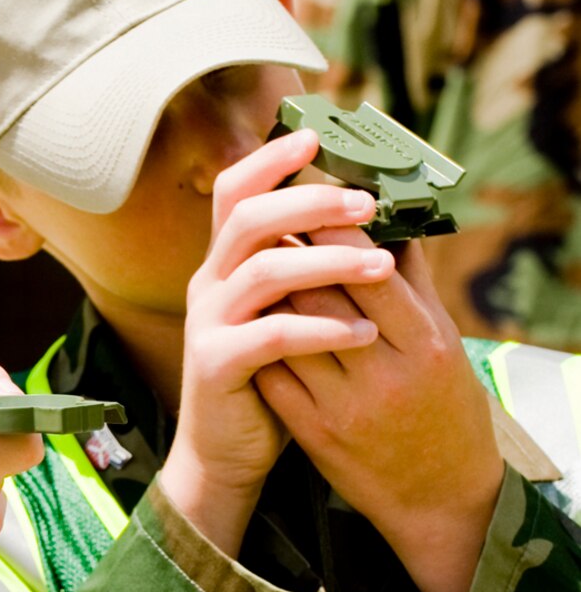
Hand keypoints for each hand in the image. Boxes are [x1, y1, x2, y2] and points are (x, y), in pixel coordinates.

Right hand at [160, 128, 382, 558]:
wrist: (223, 456)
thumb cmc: (267, 383)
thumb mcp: (289, 316)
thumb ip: (310, 272)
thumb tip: (373, 224)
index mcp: (225, 265)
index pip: (234, 192)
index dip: (270, 160)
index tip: (316, 135)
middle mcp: (209, 284)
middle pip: (249, 219)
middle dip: (312, 203)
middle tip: (368, 204)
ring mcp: (208, 324)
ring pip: (264, 272)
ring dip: (330, 263)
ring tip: (383, 270)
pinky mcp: (215, 366)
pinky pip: (272, 336)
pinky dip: (322, 331)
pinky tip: (364, 334)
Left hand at [254, 231, 503, 591]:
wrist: (439, 495)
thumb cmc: (445, 406)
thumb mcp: (443, 341)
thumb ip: (413, 282)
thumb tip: (386, 220)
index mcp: (423, 344)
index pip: (368, 271)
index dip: (333, 231)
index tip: (313, 199)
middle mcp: (383, 375)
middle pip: (319, 295)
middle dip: (290, 253)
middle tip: (271, 222)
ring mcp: (344, 408)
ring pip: (288, 333)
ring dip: (268, 294)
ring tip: (257, 264)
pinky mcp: (314, 435)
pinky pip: (274, 376)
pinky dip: (262, 340)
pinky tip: (255, 320)